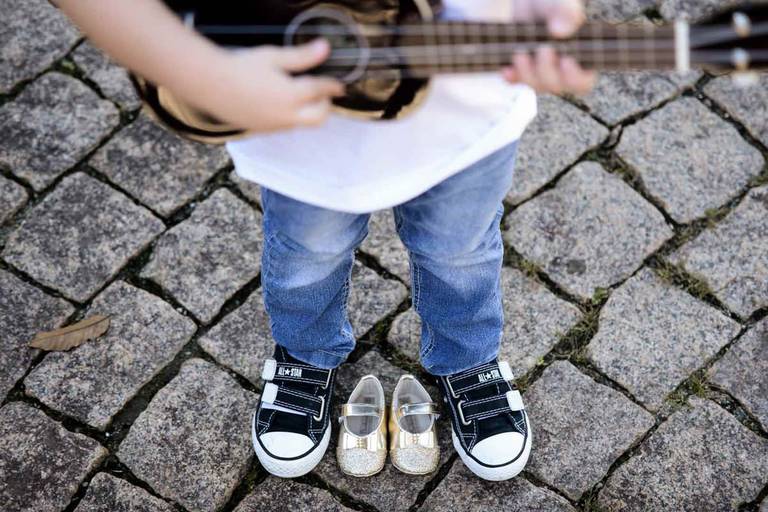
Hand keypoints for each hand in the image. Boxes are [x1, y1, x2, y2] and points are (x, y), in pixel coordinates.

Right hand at [199, 39, 343, 131]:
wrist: (210, 84)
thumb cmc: (240, 66)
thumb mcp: (273, 57)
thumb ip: (302, 56)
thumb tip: (324, 48)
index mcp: (292, 95)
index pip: (322, 91)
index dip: (333, 86)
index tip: (339, 85)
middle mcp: (286, 116)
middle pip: (319, 118)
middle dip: (325, 106)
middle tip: (322, 93)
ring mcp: (274, 126)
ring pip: (302, 124)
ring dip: (308, 112)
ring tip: (301, 97)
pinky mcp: (262, 131)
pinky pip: (285, 128)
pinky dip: (291, 117)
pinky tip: (282, 104)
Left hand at [502, 0, 595, 94]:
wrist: (529, 2)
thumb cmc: (551, 4)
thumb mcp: (561, 4)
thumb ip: (566, 13)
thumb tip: (560, 31)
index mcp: (581, 57)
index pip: (582, 82)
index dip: (575, 78)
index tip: (566, 60)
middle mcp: (562, 71)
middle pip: (555, 86)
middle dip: (546, 70)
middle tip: (543, 49)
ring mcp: (541, 74)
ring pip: (536, 86)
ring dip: (527, 73)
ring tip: (521, 53)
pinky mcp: (522, 71)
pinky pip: (516, 81)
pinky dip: (512, 76)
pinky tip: (507, 69)